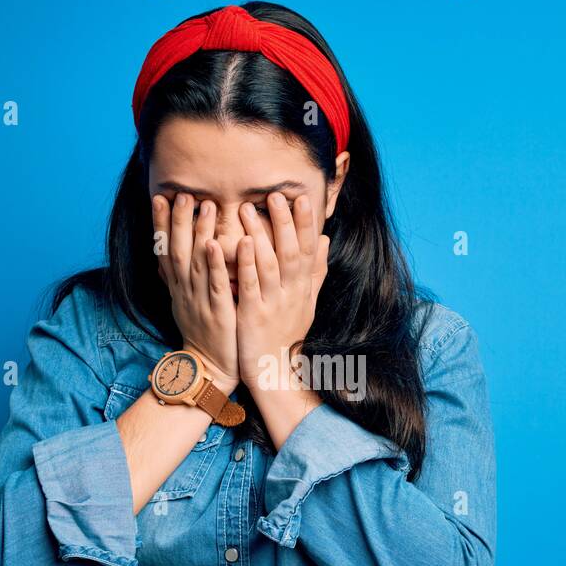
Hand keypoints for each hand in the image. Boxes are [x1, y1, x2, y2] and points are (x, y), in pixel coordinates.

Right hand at [151, 192, 239, 393]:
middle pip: (177, 249)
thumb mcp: (187, 303)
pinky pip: (215, 285)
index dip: (161, 224)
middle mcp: (185, 290)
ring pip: (196, 262)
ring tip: (204, 205)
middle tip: (182, 193)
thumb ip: (184, 279)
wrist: (209, 368)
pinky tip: (216, 244)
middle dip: (178, 220)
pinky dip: (215, 264)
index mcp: (178, 287)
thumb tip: (175, 257)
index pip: (165, 249)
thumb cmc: (204, 333)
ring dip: (198, 233)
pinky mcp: (218, 312)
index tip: (160, 198)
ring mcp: (200, 300)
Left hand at [234, 192, 329, 389]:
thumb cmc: (287, 334)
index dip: (306, 224)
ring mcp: (273, 304)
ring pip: (270, 265)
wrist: (274, 371)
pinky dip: (246, 264)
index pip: (309, 250)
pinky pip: (251, 286)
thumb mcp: (307, 302)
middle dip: (285, 223)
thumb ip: (315, 271)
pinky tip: (240, 243)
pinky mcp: (253, 316)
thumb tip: (325, 240)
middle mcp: (292, 294)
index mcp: (303, 288)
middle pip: (291, 252)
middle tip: (276, 195)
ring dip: (260, 236)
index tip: (303, 198)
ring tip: (249, 210)